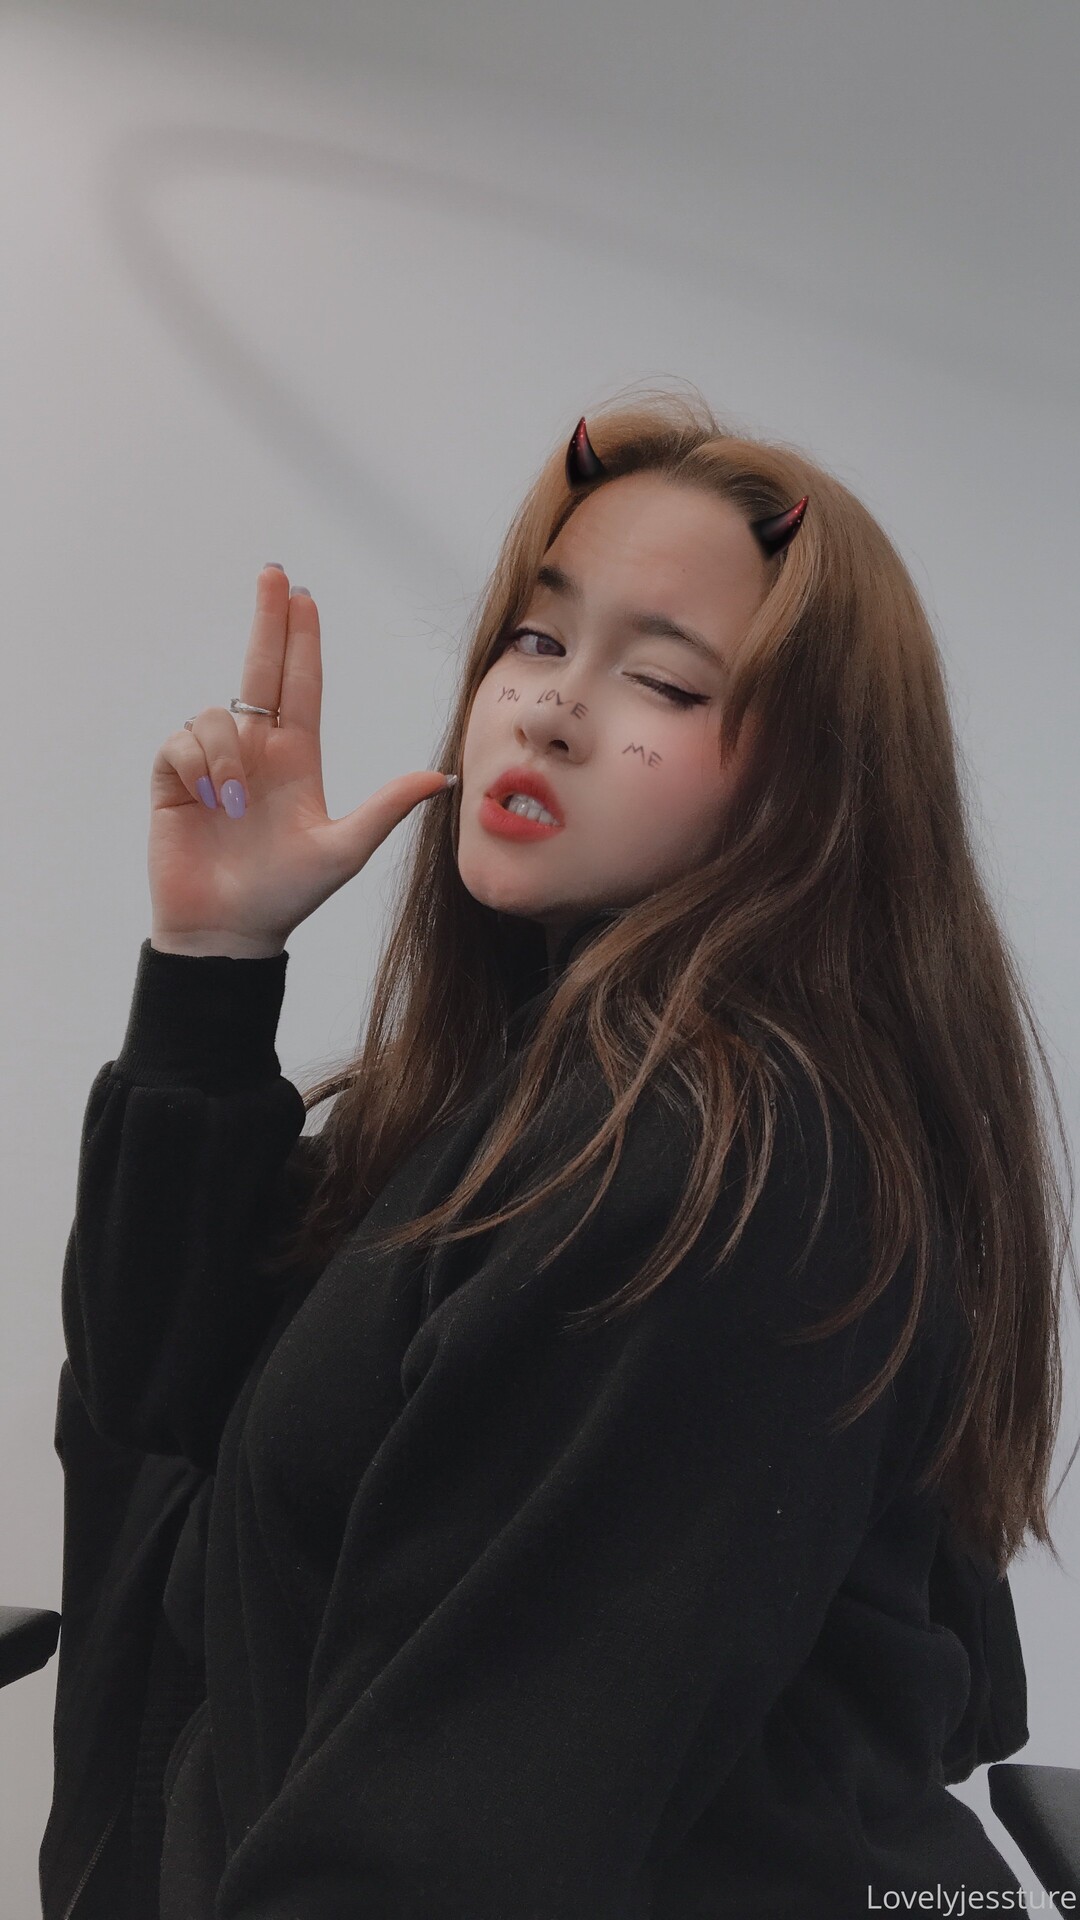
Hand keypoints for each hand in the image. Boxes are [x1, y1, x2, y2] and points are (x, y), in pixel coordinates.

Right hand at [148, 567, 452, 953]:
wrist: (229, 932)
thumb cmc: (286, 896)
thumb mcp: (345, 850)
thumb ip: (387, 808)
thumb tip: (441, 778)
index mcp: (295, 759)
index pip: (299, 684)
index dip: (300, 639)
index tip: (301, 596)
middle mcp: (255, 751)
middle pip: (260, 669)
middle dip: (268, 619)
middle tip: (274, 573)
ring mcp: (213, 765)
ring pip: (215, 715)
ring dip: (224, 753)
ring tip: (233, 804)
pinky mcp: (174, 781)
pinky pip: (181, 743)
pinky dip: (197, 766)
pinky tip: (208, 802)